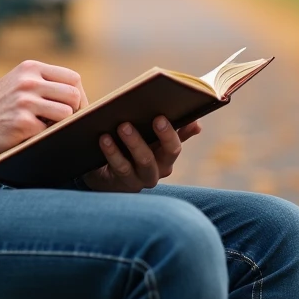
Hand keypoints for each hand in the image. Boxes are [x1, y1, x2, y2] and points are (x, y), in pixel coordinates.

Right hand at [0, 60, 87, 156]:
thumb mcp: (18, 82)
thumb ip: (43, 83)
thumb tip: (77, 96)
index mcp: (30, 68)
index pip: (72, 78)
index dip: (80, 95)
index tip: (77, 108)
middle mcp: (29, 81)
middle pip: (73, 95)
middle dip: (76, 111)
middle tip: (69, 122)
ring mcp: (25, 102)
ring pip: (66, 113)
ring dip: (62, 124)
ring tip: (50, 127)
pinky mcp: (22, 123)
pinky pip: (50, 130)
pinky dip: (46, 135)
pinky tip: (34, 135)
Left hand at [80, 117, 202, 192]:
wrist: (101, 172)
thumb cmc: (127, 147)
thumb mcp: (146, 136)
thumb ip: (168, 128)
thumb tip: (196, 123)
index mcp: (167, 154)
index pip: (179, 142)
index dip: (180, 131)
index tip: (172, 115)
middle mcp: (159, 169)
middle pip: (169, 153)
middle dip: (164, 135)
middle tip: (156, 118)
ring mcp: (141, 179)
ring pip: (144, 161)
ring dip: (135, 142)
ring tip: (123, 125)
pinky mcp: (122, 184)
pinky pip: (121, 168)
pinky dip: (113, 152)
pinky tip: (104, 138)